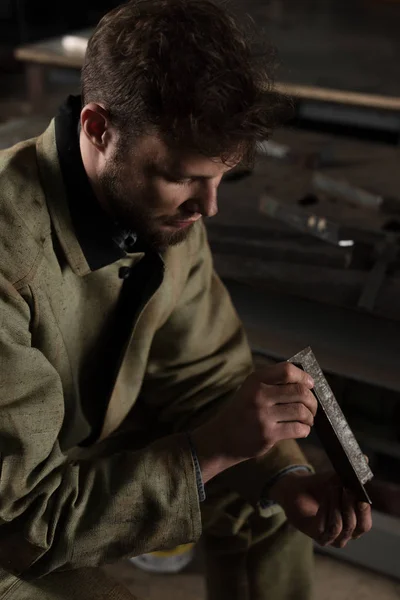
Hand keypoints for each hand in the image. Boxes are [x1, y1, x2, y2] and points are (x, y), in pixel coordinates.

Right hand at [191, 363, 316, 482]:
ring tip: (308, 419)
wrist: (222, 437)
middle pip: (299, 392)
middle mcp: (259, 395)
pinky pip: (298, 429)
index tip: (310, 384)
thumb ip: (274, 383)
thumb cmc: (243, 411)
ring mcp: (263, 415)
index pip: (287, 370)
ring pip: (301, 411)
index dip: (304, 376)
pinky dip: (305, 429)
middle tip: (312, 407)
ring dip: (310, 416)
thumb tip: (307, 381)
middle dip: (312, 400)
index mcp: (255, 380)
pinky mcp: (268, 434)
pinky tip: (301, 429)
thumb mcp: (251, 389)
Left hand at [269, 471, 371, 547]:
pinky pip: (324, 528)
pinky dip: (325, 511)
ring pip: (339, 527)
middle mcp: (345, 534)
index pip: (365, 524)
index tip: (361, 498)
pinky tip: (323, 498)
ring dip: (336, 506)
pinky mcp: (317, 537)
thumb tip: (365, 459)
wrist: (297, 491)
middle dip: (350, 506)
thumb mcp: (336, 479)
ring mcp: (331, 538)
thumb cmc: (320, 487)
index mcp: (355, 523)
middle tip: (346, 489)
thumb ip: (350, 473)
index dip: (364, 512)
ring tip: (332, 489)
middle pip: (355, 527)